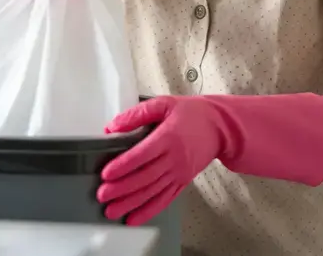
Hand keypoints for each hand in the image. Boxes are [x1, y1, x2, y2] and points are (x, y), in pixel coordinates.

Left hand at [96, 96, 230, 225]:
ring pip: (153, 192)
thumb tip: (112, 126)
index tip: (106, 174)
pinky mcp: (183, 182)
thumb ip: (137, 114)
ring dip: (131, 204)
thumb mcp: (163, 104)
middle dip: (122, 189)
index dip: (123, 165)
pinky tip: (134, 218)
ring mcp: (180, 173)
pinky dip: (149, 211)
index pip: (142, 155)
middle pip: (145, 177)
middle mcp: (174, 158)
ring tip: (112, 211)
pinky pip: (165, 199)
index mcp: (168, 137)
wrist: (220, 127)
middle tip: (102, 196)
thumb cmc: (191, 113)